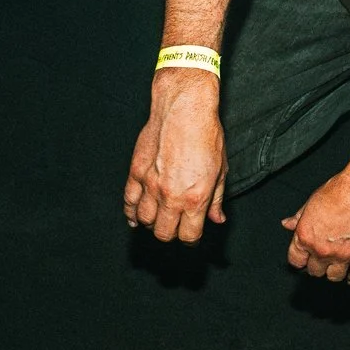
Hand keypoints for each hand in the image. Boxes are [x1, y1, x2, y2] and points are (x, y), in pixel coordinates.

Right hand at [123, 72, 227, 243]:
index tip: (192, 235)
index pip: (189, 236)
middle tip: (176, 226)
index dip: (191, 239)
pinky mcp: (136, 172)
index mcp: (195, 198)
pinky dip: (131, 213)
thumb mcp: (221, 171)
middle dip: (171, 234)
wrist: (184, 110)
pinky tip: (135, 217)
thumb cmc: (206, 137)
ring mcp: (150, 185)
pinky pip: (128, 201)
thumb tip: (217, 219)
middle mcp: (171, 196)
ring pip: (145, 220)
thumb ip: (216, 199)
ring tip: (159, 218)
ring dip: (152, 223)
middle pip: (164, 233)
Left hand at [280, 149, 349, 282]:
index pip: (295, 260)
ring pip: (334, 277)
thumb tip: (288, 223)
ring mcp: (344, 255)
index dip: (300, 260)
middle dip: (317, 266)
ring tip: (336, 266)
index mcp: (306, 235)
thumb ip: (299, 216)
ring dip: (334, 272)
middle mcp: (323, 249)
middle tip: (322, 260)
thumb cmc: (343, 190)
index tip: (304, 259)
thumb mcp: (314, 200)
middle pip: (314, 271)